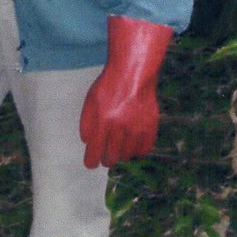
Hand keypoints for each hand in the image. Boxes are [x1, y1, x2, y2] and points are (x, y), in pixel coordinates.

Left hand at [80, 16, 172, 168]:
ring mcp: (136, 129)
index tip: (91, 163)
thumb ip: (86, 123)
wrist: (133, 73)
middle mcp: (119, 128)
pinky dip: (138, 151)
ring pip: (127, 156)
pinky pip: (144, 149)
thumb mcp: (90, 101)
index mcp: (102, 122)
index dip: (91, 162)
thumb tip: (87, 142)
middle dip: (106, 159)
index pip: (94, 153)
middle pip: (111, 158)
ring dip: (121, 154)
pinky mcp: (150, 127)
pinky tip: (133, 145)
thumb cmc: (109, 86)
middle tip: (105, 156)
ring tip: (119, 147)